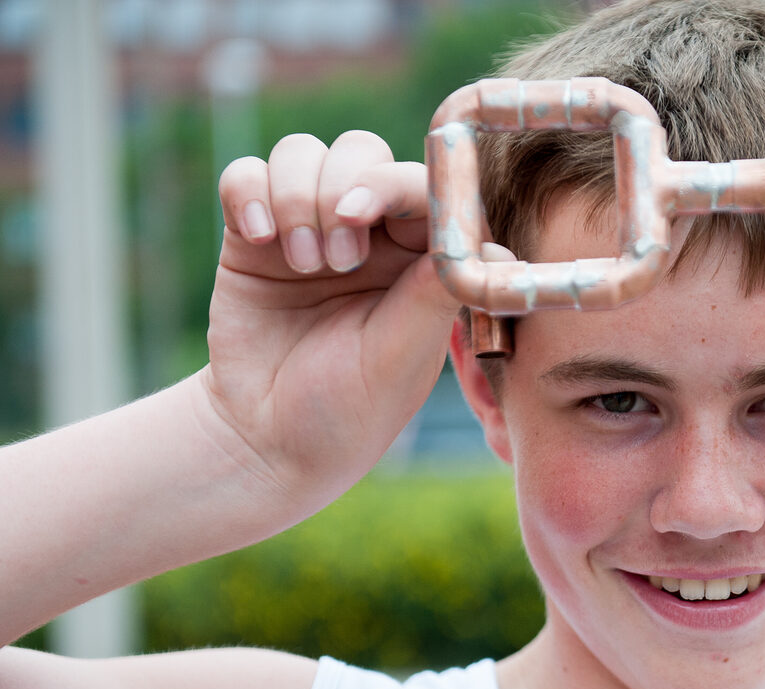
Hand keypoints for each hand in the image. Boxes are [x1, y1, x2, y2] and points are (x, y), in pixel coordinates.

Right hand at [205, 130, 461, 514]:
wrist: (270, 438)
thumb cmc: (352, 405)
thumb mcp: (402, 354)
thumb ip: (436, 293)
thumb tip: (496, 249)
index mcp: (420, 258)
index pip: (420, 185)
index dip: (392, 183)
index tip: (360, 215)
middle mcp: (371, 234)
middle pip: (362, 154)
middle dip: (343, 189)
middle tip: (336, 259)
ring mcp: (310, 228)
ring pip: (303, 153)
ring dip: (298, 197)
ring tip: (302, 264)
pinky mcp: (252, 235)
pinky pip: (246, 175)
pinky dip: (250, 192)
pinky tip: (259, 238)